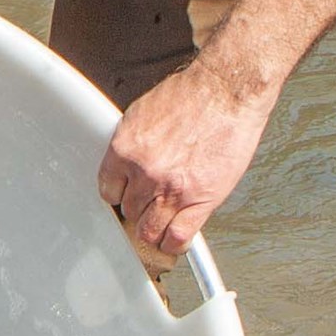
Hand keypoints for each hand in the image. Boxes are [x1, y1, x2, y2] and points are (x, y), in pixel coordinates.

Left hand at [97, 57, 279, 266]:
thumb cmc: (193, 95)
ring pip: (149, 230)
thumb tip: (126, 167)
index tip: (126, 195)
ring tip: (161, 222)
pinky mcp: (200, 201)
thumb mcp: (143, 113)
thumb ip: (132, 145)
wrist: (227, 91)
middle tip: (150, 204)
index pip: (108, 188)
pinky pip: (177, 238)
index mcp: (124, 148)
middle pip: (129, 210)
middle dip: (139, 208)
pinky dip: (173, 244)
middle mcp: (144, 172)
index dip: (119, 194)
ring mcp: (172, 190)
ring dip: (154, 228)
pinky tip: (174, 240)